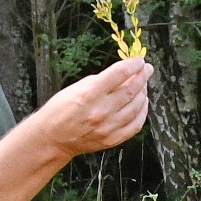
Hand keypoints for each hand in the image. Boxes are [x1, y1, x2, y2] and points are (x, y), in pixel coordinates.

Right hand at [34, 57, 151, 158]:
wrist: (53, 138)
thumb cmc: (61, 110)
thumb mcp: (77, 87)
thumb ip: (101, 81)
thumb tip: (124, 74)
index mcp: (90, 93)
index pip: (120, 74)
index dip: (133, 65)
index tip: (139, 61)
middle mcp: (101, 110)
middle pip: (131, 90)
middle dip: (143, 77)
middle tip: (147, 69)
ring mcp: (108, 127)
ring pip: (136, 107)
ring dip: (143, 93)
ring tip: (144, 86)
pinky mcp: (112, 139)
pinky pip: (135, 125)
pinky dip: (142, 112)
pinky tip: (142, 104)